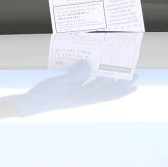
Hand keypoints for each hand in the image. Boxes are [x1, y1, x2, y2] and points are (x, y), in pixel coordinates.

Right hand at [6, 62, 136, 116]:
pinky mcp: (69, 91)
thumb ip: (78, 73)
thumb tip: (89, 63)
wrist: (32, 103)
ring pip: (97, 87)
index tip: (135, 83)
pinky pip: (85, 83)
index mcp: (85, 97)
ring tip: (114, 70)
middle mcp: (84, 97)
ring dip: (107, 79)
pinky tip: (90, 69)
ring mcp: (76, 95)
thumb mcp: (63, 81)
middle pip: (107, 90)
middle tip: (132, 73)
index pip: (109, 93)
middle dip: (120, 83)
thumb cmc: (47, 94)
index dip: (123, 89)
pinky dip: (91, 76)